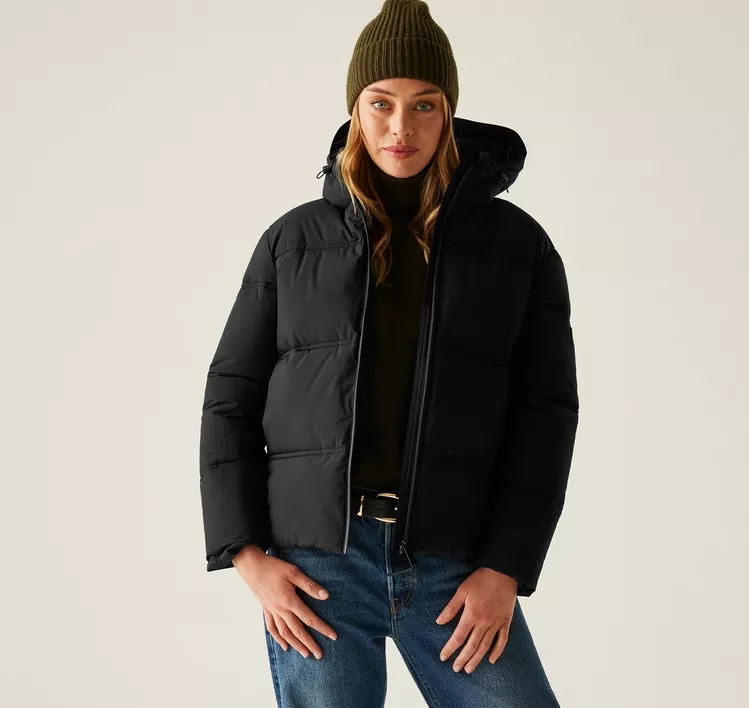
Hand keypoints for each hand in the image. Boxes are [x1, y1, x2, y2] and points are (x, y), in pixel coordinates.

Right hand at [232, 545, 337, 659]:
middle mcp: (281, 610)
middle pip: (297, 631)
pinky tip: (285, 646)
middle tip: (319, 655)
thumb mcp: (294, 572)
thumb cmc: (273, 567)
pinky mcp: (266, 610)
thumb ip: (309, 585)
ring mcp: (272, 611)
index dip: (322, 628)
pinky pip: (272, 628)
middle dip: (309, 643)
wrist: (251, 566)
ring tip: (305, 654)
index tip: (333, 636)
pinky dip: (278, 639)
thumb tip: (325, 596)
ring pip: (285, 633)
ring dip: (296, 644)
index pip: (309, 618)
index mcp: (290, 601)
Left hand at [435, 567, 517, 672]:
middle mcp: (484, 622)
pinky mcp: (506, 621)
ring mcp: (496, 623)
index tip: (443, 657)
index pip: (458, 637)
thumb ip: (451, 607)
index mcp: (472, 614)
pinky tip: (492, 660)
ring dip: (477, 659)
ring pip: (486, 646)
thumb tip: (439, 621)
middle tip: (455, 669)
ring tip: (469, 669)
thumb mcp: (463, 590)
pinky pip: (502, 640)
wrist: (503, 572)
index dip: (450, 649)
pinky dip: (498, 651)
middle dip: (462, 659)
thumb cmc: (481, 579)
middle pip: (472, 645)